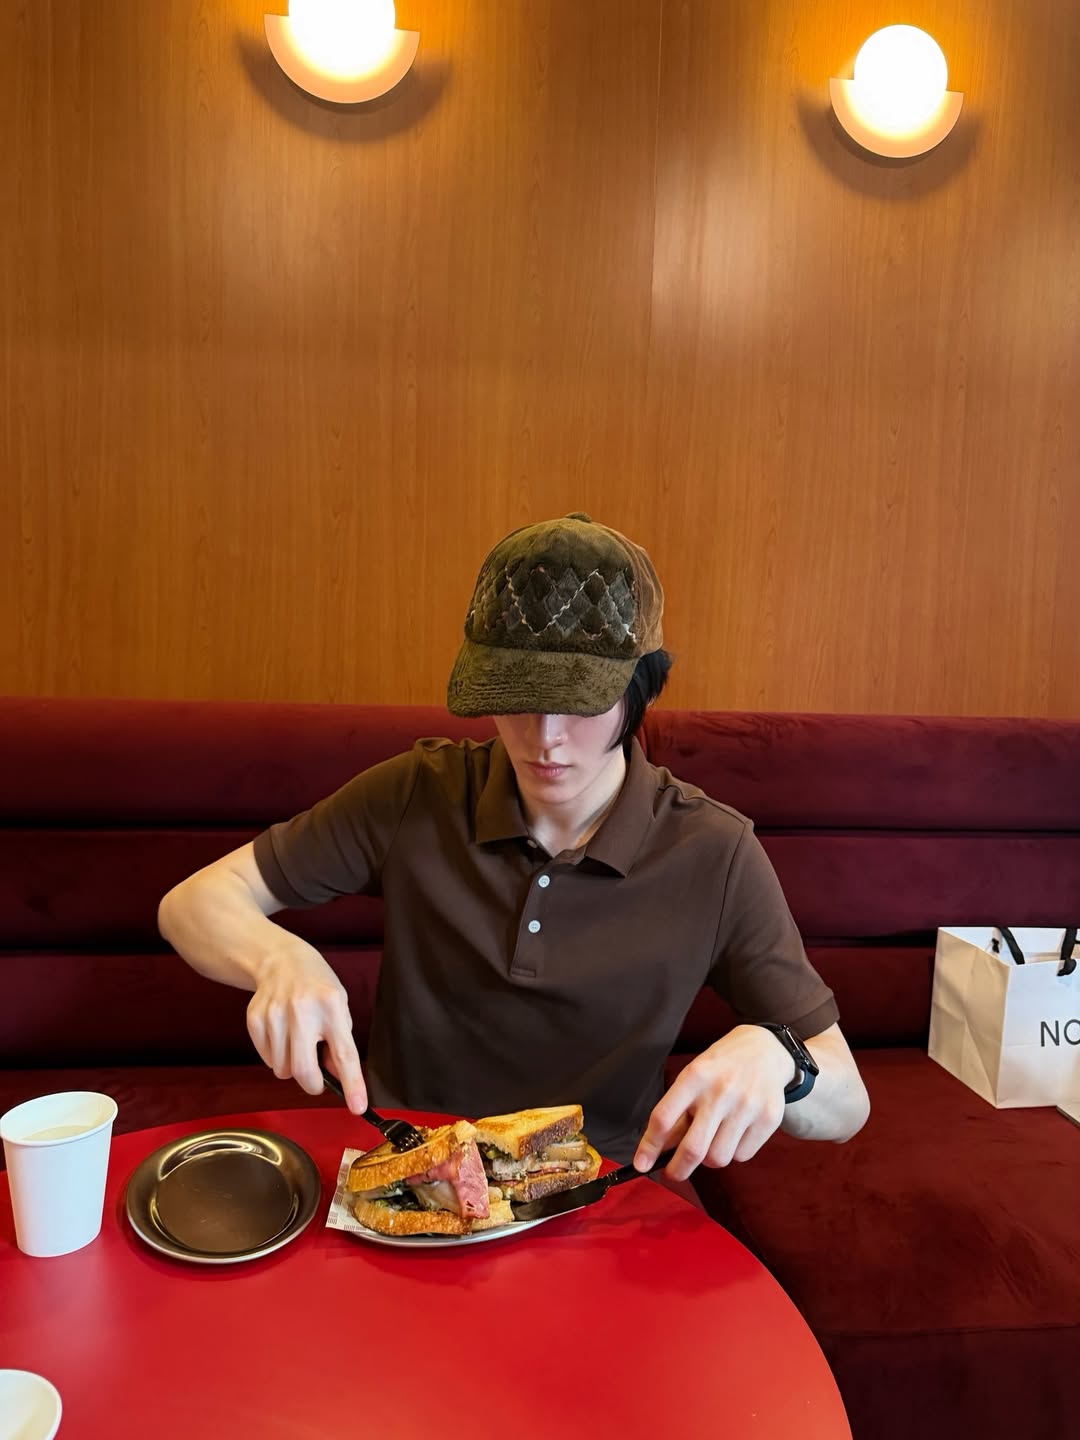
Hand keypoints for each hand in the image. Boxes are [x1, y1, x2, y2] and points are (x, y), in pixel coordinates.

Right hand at [245, 940, 367, 1113]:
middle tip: (317, 1079)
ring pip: (283, 1070)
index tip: (357, 1106)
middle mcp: (301, 1010)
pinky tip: (282, 1035)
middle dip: (312, 1084)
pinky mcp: (255, 1020)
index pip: (344, 1054)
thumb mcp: (339, 1006)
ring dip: (293, 1067)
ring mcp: (274, 1015)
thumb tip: (336, 1078)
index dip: (352, 1084)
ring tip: (298, 1041)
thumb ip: (340, 1042)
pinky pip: (267, 1060)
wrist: (281, 961)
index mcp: (330, 1006)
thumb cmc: (316, 986)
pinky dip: (276, 1057)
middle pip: (304, 1071)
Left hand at [633, 1025, 794, 1180]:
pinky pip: (742, 1156)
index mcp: (695, 1076)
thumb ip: (677, 1110)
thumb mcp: (694, 1076)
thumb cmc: (722, 1066)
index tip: (641, 1163)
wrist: (765, 1050)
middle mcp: (721, 1091)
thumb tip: (658, 1148)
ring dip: (709, 1159)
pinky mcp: (768, 1119)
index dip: (649, 1146)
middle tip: (673, 1173)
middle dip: (678, 1170)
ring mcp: (747, 1106)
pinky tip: (735, 1133)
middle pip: (693, 1148)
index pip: (664, 1118)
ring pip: (718, 1158)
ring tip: (712, 1140)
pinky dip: (734, 1152)